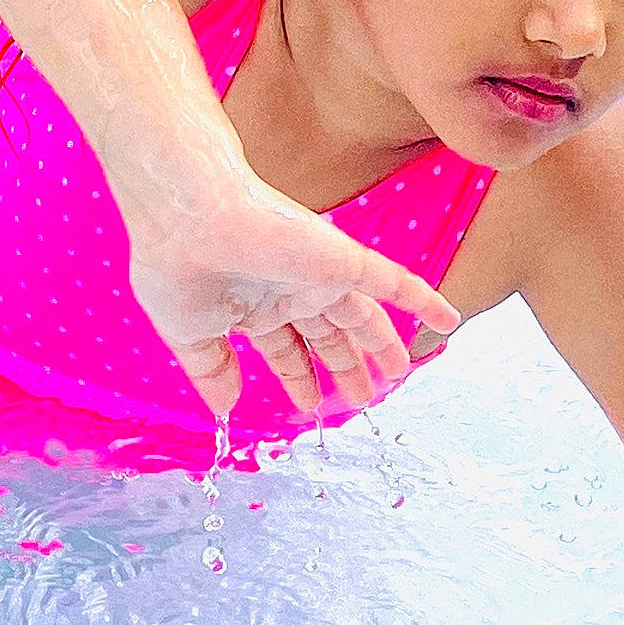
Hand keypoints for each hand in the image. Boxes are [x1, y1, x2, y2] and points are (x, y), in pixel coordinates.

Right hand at [119, 166, 460, 418]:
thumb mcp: (188, 332)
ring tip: (399, 373)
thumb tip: (224, 410)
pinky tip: (448, 321)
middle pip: (328, 335)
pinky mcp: (342, 259)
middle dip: (345, 367)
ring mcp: (318, 274)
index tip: (309, 406)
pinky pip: (395, 282)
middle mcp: (289, 289)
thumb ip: (211, 371)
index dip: (299, 377)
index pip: (286, 348)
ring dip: (382, 345)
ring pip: (362, 316)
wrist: (185, 213)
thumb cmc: (176, 262)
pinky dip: (423, 302)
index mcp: (253, 305)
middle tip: (364, 397)